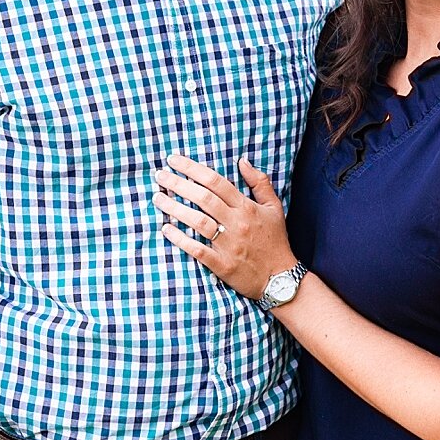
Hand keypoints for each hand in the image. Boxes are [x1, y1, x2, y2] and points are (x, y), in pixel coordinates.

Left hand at [154, 154, 296, 300]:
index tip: (174, 160)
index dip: (193, 168)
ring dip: (175, 209)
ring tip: (158, 199)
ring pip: (198, 222)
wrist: (281, 278)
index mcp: (247, 207)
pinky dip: (180, 239)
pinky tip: (166, 229)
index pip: (216, 181)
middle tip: (159, 176)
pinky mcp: (223, 265)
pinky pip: (198, 250)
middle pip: (203, 198)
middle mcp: (237, 223)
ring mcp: (229, 245)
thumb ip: (260, 182)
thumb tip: (242, 161)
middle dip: (178, 184)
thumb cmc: (275, 241)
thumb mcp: (274, 207)